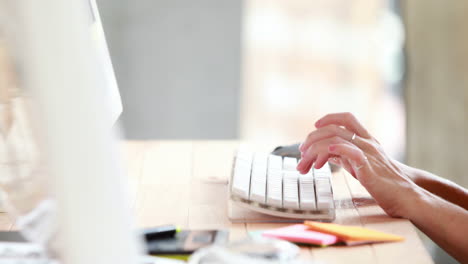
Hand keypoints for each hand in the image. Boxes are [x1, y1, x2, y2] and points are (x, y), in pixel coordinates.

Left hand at [296, 112, 419, 217]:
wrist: (404, 196)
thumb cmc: (383, 182)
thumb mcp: (359, 164)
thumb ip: (344, 156)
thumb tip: (325, 153)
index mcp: (366, 140)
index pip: (347, 118)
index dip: (329, 118)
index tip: (314, 127)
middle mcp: (367, 143)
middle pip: (334, 129)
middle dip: (312, 139)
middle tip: (302, 153)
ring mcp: (368, 154)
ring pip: (335, 140)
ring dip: (315, 150)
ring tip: (306, 163)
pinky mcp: (368, 168)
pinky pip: (350, 152)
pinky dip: (335, 150)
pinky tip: (324, 158)